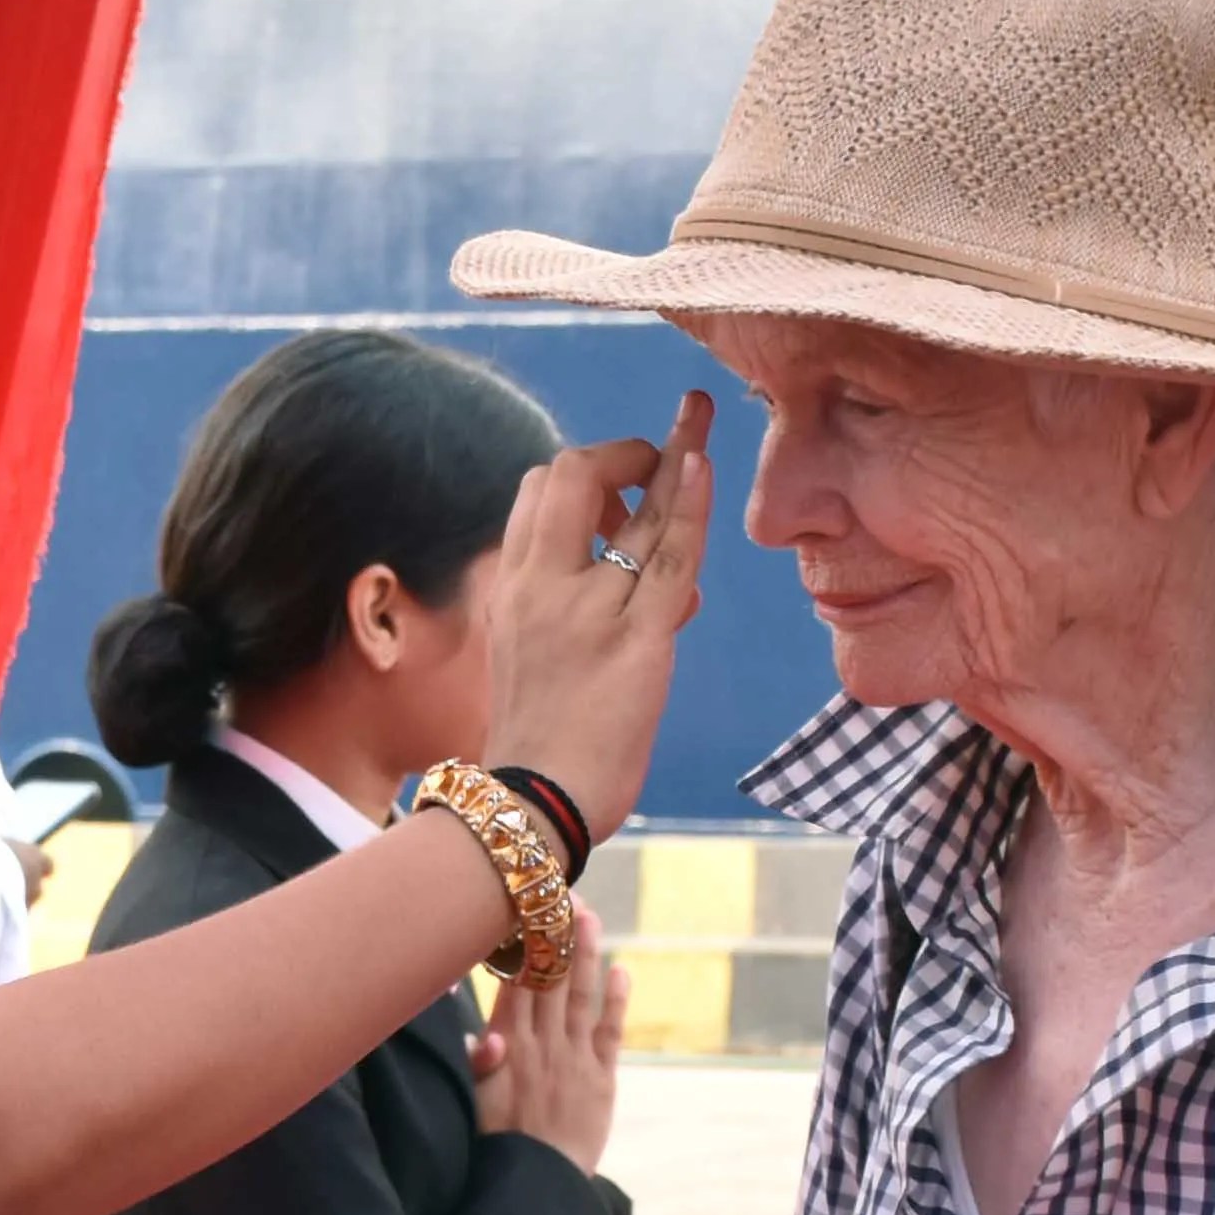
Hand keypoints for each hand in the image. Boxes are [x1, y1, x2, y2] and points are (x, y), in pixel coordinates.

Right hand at [467, 932, 623, 1171]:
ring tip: (591, 917)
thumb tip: (483, 1030)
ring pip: (580, 995)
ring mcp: (575, 1059)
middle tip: (562, 894)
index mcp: (507, 1047)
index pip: (517, 982)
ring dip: (587, 954)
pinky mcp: (602, 1078)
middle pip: (550, 979)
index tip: (527, 908)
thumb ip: (480, 1061)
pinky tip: (621, 971)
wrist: (536, 1186)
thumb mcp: (475, 1101)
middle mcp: (542, 1045)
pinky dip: (617, 999)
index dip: (523, 944)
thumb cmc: (497, 1145)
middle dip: (557, 935)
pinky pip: (611, 1031)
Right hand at [473, 392, 718, 843]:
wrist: (530, 805)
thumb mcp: (541, 665)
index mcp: (512, 590)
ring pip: (629, 508)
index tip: (620, 481)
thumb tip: (681, 591)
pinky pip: (667, 557)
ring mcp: (587, 610)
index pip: (536, 496)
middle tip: (663, 448)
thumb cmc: (541, 747)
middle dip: (619, 448)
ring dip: (671, 450)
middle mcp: (540, 586)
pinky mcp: (635, 642)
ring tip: (699, 409)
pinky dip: (688, 503)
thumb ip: (592, 617)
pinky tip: (703, 464)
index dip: (582, 473)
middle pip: (568, 478)